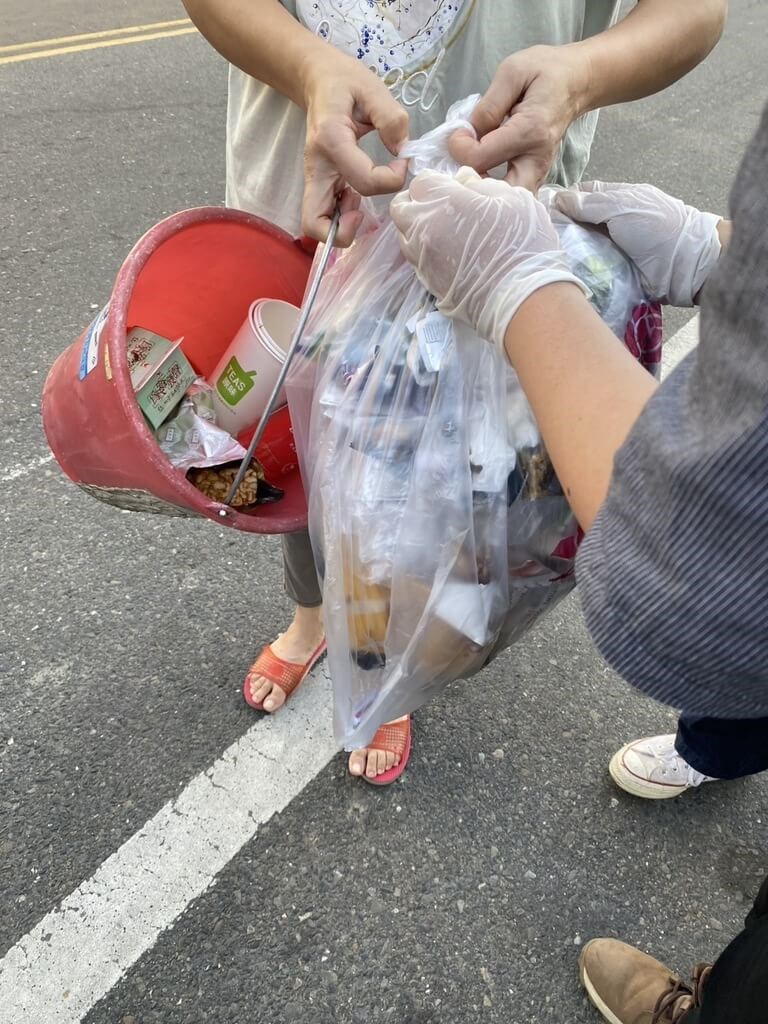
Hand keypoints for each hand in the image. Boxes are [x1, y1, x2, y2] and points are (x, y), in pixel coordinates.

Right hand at [301, 54, 409, 245]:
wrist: (318, 79)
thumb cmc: (344, 82)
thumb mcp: (372, 88)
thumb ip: (391, 118)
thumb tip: (403, 151)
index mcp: (331, 140)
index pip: (364, 182)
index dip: (391, 180)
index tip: (402, 163)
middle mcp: (317, 166)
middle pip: (315, 223)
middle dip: (345, 230)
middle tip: (363, 211)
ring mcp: (314, 179)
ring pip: (315, 225)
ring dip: (341, 226)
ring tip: (358, 202)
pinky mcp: (318, 184)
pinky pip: (323, 216)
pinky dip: (339, 219)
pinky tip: (354, 198)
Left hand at [390, 168, 588, 350]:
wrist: (520, 297)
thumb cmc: (522, 244)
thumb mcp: (512, 199)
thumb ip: (480, 185)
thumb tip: (462, 180)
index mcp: (444, 201)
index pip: (421, 181)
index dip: (437, 182)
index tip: (453, 189)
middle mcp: (424, 228)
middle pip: (401, 207)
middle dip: (417, 202)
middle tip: (442, 207)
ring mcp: (421, 257)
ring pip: (404, 234)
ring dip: (417, 227)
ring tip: (445, 231)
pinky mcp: (425, 280)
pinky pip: (414, 257)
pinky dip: (424, 250)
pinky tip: (448, 253)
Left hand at [448, 45, 589, 191]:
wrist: (577, 82)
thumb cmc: (545, 72)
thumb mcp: (513, 72)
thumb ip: (488, 104)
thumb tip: (468, 134)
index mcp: (529, 131)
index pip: (480, 157)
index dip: (459, 148)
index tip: (458, 132)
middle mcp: (536, 159)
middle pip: (499, 197)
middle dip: (473, 188)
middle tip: (460, 168)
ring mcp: (539, 172)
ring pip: (510, 205)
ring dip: (485, 198)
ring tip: (469, 176)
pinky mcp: (536, 177)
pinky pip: (515, 198)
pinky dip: (495, 197)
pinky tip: (483, 180)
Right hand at [554, 181, 722, 305]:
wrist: (687, 264)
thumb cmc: (658, 227)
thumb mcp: (622, 207)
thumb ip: (590, 203)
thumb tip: (557, 199)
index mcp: (617, 199)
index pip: (583, 195)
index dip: (564, 202)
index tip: (544, 214)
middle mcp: (613, 222)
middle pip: (579, 223)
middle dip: (562, 230)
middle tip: (542, 241)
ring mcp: (613, 247)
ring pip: (582, 248)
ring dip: (569, 253)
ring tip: (548, 260)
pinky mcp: (614, 272)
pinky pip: (591, 269)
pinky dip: (580, 271)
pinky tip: (564, 274)